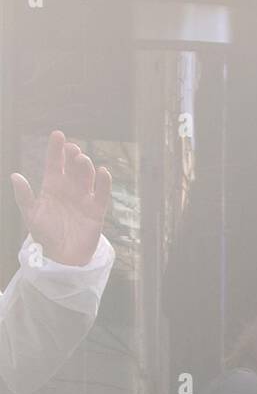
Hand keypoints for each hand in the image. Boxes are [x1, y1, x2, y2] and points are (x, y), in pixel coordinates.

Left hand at [11, 131, 111, 267]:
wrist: (63, 258)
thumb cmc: (45, 236)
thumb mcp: (31, 216)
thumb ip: (24, 196)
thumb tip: (15, 176)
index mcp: (52, 186)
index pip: (54, 162)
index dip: (56, 148)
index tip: (58, 135)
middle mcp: (69, 188)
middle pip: (73, 166)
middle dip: (74, 155)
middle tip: (73, 150)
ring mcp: (83, 198)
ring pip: (87, 176)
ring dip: (86, 166)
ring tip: (82, 160)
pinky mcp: (96, 211)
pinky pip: (102, 194)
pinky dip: (104, 183)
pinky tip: (103, 172)